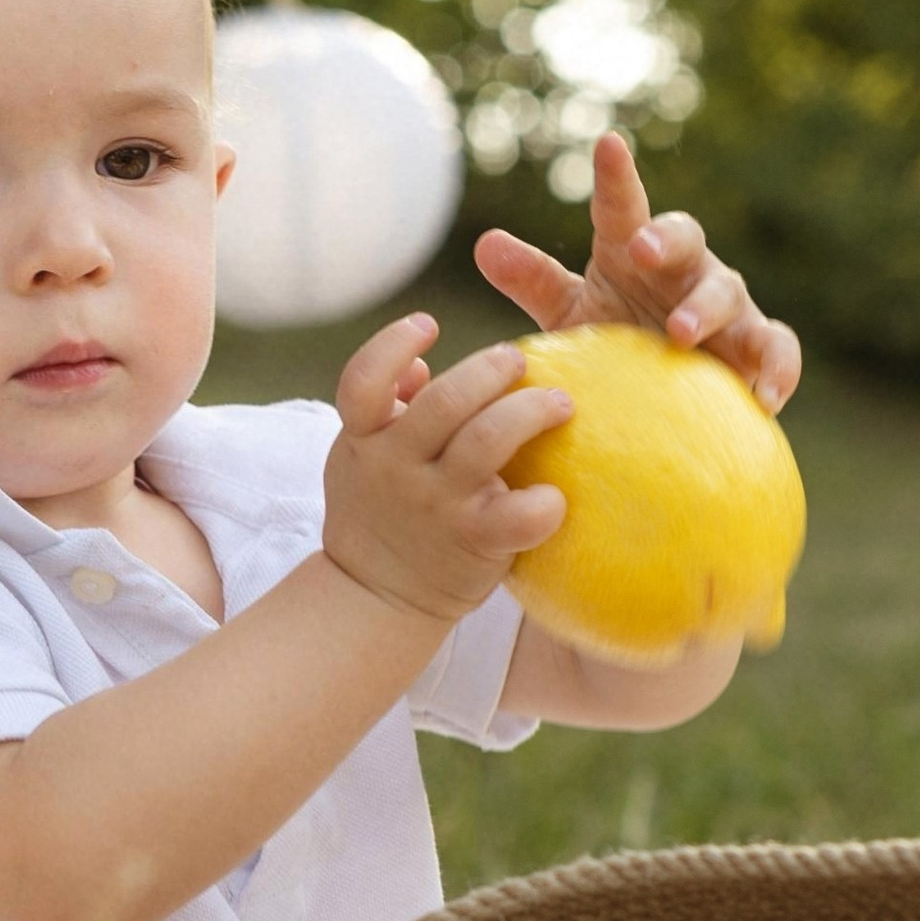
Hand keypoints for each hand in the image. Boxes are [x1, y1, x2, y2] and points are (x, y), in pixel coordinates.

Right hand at [321, 314, 571, 624]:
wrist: (376, 597)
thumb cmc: (380, 512)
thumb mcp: (360, 456)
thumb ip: (387, 408)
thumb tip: (423, 365)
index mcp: (363, 440)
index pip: (364, 381)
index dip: (394, 344)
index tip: (429, 323)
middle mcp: (396, 468)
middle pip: (446, 401)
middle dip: (493, 369)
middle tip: (519, 361)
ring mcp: (437, 505)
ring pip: (488, 440)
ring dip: (530, 411)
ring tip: (559, 403)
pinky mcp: (475, 541)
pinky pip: (520, 516)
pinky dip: (544, 503)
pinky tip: (556, 494)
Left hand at [474, 131, 802, 414]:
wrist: (662, 403)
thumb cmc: (612, 345)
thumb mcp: (570, 315)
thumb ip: (531, 281)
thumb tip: (483, 242)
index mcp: (634, 251)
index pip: (623, 207)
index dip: (616, 176)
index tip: (607, 142)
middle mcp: (685, 268)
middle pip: (683, 235)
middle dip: (664, 237)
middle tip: (640, 249)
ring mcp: (727, 305)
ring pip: (727, 290)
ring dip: (706, 307)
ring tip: (679, 332)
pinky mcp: (757, 347)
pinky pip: (777, 349)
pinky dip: (777, 369)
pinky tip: (762, 398)